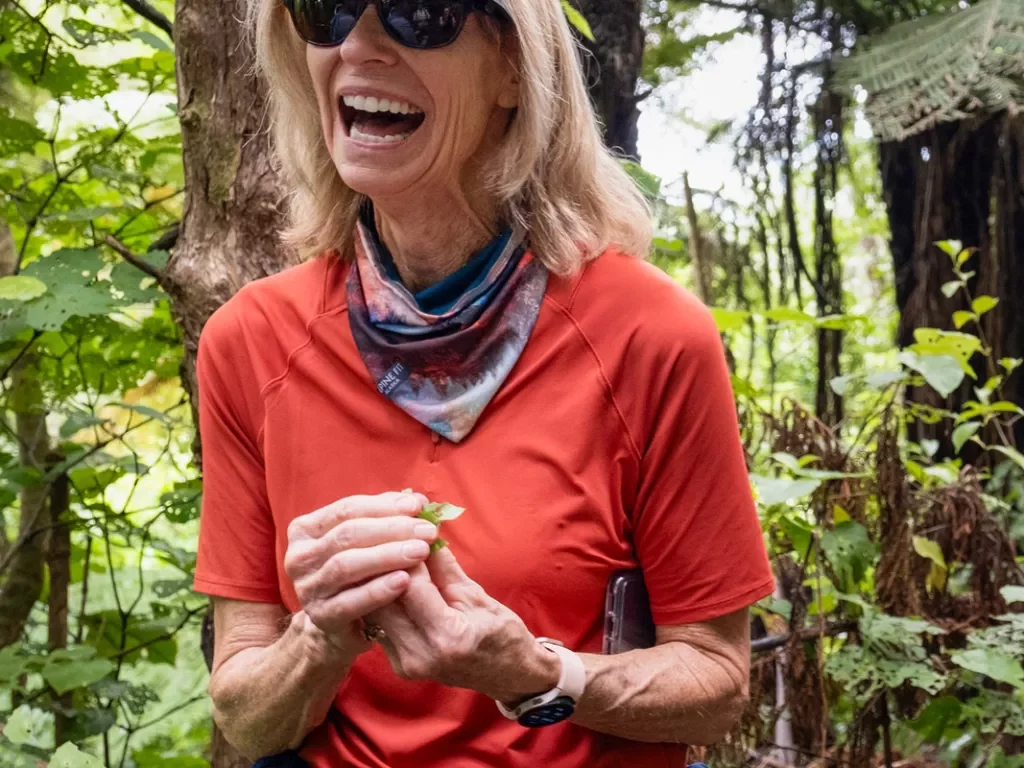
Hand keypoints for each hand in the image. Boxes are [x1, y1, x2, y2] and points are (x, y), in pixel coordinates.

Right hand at [284, 491, 438, 661]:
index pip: (346, 509)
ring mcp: (308, 589)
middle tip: (428, 531)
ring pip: (347, 565)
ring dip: (388, 556)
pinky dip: (378, 589)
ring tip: (421, 551)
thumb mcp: (367, 540)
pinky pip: (351, 602)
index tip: (418, 506)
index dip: (384, 506)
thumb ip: (386, 516)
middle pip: (348, 535)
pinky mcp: (321, 617)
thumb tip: (416, 500)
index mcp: (305, 529)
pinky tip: (404, 581)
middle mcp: (299, 557)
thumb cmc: (359, 571)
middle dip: (392, 529)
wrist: (342, 621)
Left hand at [367, 548, 560, 704]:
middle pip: (384, 601)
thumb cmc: (501, 633)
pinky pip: (380, 627)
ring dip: (378, 584)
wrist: (508, 674)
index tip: (405, 532)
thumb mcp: (476, 594)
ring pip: (375, 614)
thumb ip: (443, 566)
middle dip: (385, 567)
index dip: (405, 555)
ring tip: (385, 557)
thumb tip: (422, 533)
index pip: (410, 587)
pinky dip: (382, 602)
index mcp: (448, 636)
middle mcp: (421, 655)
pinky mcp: (399, 666)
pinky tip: (386, 582)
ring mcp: (407, 665)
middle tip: (388, 540)